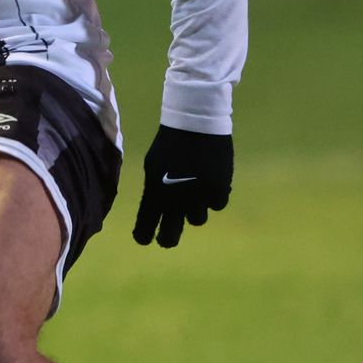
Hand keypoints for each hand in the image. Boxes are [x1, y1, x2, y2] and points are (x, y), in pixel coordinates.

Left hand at [132, 126, 233, 247]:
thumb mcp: (153, 166)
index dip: (143, 235)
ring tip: (195, 191)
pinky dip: (214, 196)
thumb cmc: (170, 144)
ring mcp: (197, 198)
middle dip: (167, 239)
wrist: (195, 122)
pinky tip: (212, 181)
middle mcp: (174, 201)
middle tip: (167, 238)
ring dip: (195, 210)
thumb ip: (155, 190)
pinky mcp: (218, 190)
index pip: (144, 226)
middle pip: (170, 237)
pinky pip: (217, 205)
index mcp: (153, 193)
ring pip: (197, 220)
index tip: (145, 238)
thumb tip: (158, 210)